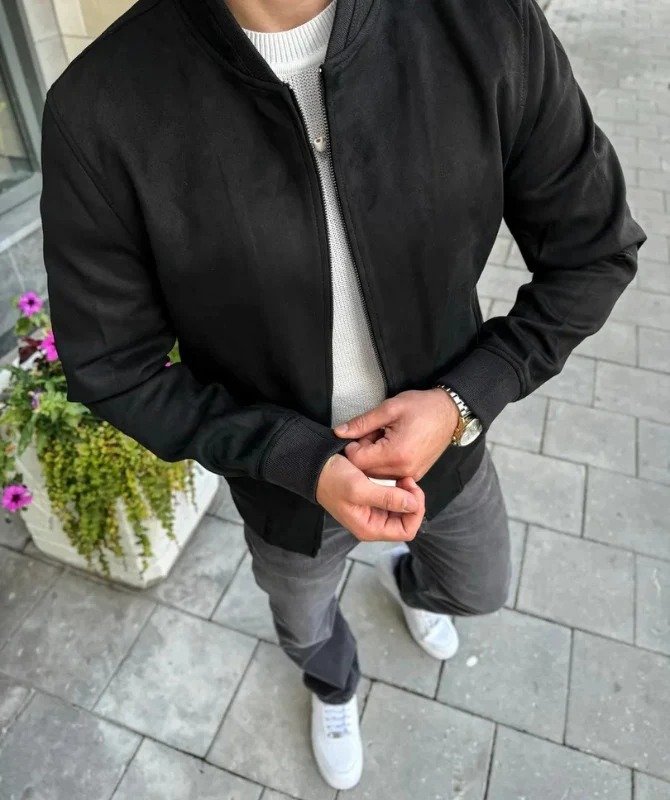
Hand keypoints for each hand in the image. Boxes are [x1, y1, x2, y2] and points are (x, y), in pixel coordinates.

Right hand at [315, 453, 424, 541]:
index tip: (412, 490)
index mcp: (370, 528)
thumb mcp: (359, 488)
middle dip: (413, 501)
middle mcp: (373, 524)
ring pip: (402, 510)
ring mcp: (373, 513)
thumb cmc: (332, 479)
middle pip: (407, 521)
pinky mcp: (372, 501)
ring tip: (402, 478)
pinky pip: (393, 500)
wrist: (314, 466)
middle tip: (407, 480)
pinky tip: (396, 479)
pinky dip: (399, 490)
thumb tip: (413, 505)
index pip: (407, 531)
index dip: (415, 512)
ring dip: (407, 495)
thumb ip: (387, 498)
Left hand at [333, 389, 459, 480]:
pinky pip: (389, 475)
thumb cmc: (422, 407)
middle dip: (363, 453)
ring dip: (373, 458)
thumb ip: (362, 423)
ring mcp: (410, 475)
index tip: (360, 433)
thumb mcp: (390, 408)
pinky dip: (385, 463)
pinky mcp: (414, 475)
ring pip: (376, 475)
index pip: (357, 461)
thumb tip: (339, 432)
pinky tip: (391, 446)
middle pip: (365, 471)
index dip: (352, 446)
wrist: (450, 413)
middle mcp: (403, 470)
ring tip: (384, 438)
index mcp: (395, 454)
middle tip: (373, 433)